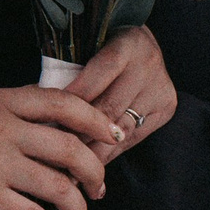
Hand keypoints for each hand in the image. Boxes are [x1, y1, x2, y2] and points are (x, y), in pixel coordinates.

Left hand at [62, 26, 178, 156]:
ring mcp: (160, 87)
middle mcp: (148, 64)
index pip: (99, 75)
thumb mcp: (88, 43)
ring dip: (93, 150)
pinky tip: (92, 166)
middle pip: (109, 107)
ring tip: (69, 168)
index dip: (74, 99)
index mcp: (127, 43)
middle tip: (54, 151)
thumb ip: (71, 66)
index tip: (49, 119)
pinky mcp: (166, 107)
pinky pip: (134, 137)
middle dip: (79, 131)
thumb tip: (42, 101)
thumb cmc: (101, 42)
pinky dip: (110, 152)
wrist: (140, 41)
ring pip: (122, 128)